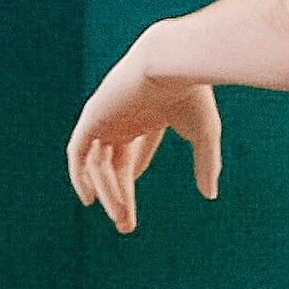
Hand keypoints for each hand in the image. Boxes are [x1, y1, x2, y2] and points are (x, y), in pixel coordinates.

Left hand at [66, 37, 222, 233]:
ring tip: (121, 219)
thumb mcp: (204, 135)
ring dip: (108, 193)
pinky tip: (88, 199)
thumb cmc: (194, 94)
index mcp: (148, 114)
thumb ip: (206, 163)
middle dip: (119, 195)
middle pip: (114, 163)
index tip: (130, 209)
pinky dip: (79, 175)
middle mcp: (124, 116)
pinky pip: (78, 152)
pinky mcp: (93, 116)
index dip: (131, 175)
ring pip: (99, 163)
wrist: (172, 62)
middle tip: (125, 226)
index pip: (133, 149)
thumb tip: (210, 195)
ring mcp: (106, 116)